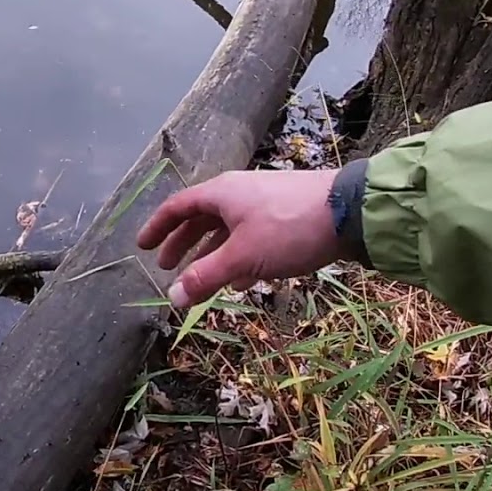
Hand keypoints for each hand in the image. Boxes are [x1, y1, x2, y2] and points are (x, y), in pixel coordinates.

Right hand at [136, 168, 343, 308]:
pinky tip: (243, 280)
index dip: (157, 227)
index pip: (177, 207)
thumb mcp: (242, 257)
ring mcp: (263, 202)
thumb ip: (206, 277)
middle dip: (182, 243)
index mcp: (220, 193)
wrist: (350, 211)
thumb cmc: (288, 229)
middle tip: (167, 266)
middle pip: (200, 217)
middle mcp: (238, 192)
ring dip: (211, 253)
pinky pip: (250, 234)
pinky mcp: (285, 214)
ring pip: (226, 228)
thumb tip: (172, 297)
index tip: (141, 246)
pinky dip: (238, 255)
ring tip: (203, 280)